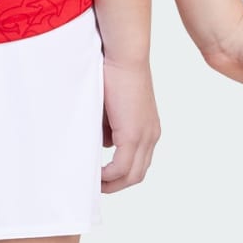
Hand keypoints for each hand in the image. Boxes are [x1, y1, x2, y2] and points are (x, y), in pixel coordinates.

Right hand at [101, 57, 160, 191]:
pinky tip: (94, 175)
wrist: (124, 56)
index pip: (138, 163)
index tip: (101, 177)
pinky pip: (121, 168)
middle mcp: (151, 135)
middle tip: (94, 186)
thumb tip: (101, 144)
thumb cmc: (114, 74)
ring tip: (91, 184)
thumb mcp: (111, 108)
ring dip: (111, 184)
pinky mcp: (133, 134)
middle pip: (137, 175)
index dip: (120, 175)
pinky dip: (107, 176)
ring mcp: (144, 136)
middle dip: (116, 185)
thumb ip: (108, 128)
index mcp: (149, 129)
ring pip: (132, 175)